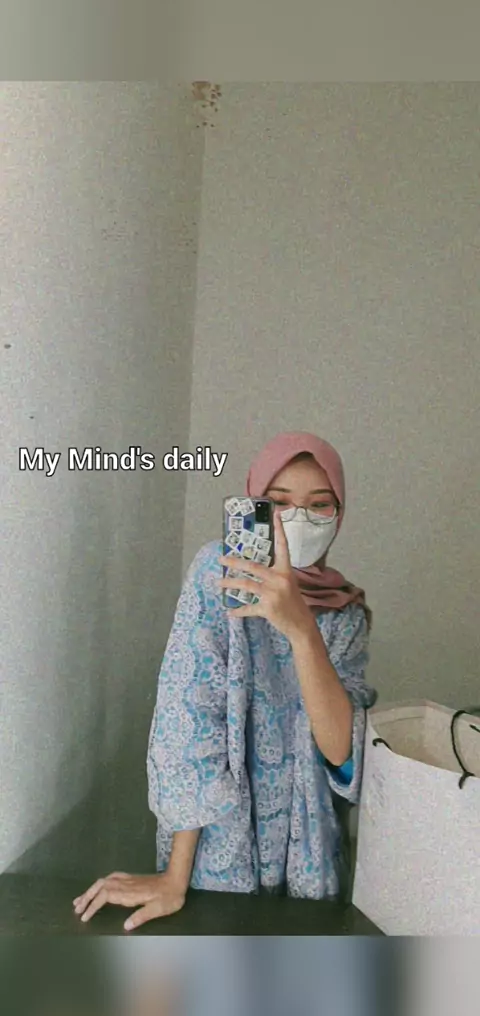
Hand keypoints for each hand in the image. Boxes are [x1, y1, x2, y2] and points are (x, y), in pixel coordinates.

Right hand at [73, 871, 185, 930]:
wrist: (177, 880)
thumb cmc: (169, 898)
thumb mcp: (158, 909)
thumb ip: (142, 916)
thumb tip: (125, 926)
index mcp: (129, 893)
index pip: (105, 897)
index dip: (93, 906)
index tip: (84, 916)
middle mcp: (125, 884)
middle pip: (100, 887)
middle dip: (86, 897)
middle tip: (75, 908)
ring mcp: (127, 880)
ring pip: (103, 881)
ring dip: (91, 890)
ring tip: (80, 899)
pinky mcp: (130, 878)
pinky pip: (110, 878)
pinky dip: (99, 884)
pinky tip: (97, 888)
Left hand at [219, 512, 313, 641]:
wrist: (302, 624)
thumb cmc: (293, 602)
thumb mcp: (288, 584)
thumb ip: (274, 575)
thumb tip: (253, 568)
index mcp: (286, 571)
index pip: (283, 546)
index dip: (280, 530)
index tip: (276, 513)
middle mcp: (280, 579)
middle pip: (253, 566)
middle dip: (234, 562)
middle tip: (221, 559)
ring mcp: (273, 594)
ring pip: (246, 585)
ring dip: (230, 584)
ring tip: (218, 583)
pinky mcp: (268, 608)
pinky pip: (248, 608)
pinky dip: (238, 611)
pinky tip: (229, 612)